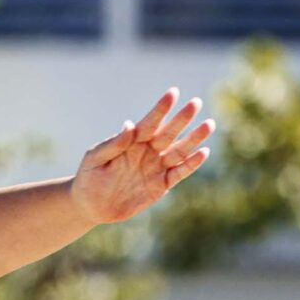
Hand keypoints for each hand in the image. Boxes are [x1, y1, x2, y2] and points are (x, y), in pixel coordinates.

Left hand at [71, 89, 214, 223]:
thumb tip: (130, 124)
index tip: (172, 93)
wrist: (90, 206)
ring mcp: (156, 167)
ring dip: (194, 138)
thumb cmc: (90, 177)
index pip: (149, 121)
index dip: (161, 108)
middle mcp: (148, 151)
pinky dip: (191, 164)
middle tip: (196, 102)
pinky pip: (179, 173)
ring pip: (179, 151)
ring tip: (208, 124)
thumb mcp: (95, 158)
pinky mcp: (161, 185)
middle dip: (182, 118)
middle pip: (169, 132)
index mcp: (132, 141)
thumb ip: (113, 143)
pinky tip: (203, 152)